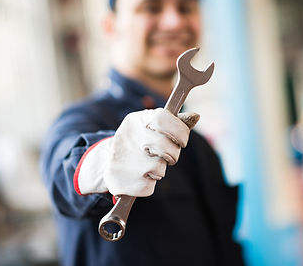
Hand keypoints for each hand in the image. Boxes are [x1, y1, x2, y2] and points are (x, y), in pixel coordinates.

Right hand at [74, 108, 198, 196]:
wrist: (106, 160)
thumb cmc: (139, 139)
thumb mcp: (153, 125)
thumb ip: (175, 122)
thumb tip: (196, 116)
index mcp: (138, 120)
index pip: (165, 120)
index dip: (179, 132)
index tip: (181, 141)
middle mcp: (129, 137)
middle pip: (167, 148)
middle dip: (172, 154)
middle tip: (164, 155)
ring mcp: (123, 160)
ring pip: (160, 170)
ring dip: (159, 170)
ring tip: (147, 164)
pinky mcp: (121, 182)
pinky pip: (150, 187)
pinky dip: (148, 183)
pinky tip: (138, 175)